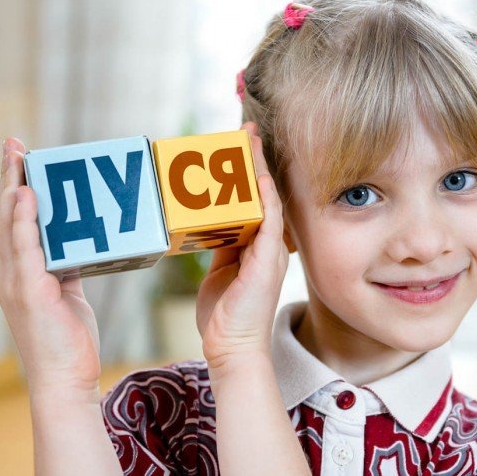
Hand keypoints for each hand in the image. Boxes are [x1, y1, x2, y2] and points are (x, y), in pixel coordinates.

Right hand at [0, 138, 101, 399]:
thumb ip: (65, 266)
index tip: (20, 159)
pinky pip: (25, 249)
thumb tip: (76, 242)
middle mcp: (11, 273)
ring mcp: (16, 282)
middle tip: (14, 145)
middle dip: (10, 178)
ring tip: (20, 158)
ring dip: (14, 189)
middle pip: (7, 216)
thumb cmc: (67, 339)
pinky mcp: (29, 292)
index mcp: (20, 272)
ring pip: (10, 226)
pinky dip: (24, 221)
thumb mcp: (66, 293)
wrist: (65, 378)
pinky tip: (28, 197)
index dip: (14, 189)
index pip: (13, 222)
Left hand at [196, 122, 289, 371]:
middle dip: (254, 160)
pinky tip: (258, 170)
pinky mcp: (268, 258)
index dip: (247, 173)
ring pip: (268, 197)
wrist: (232, 347)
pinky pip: (270, 217)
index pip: (253, 201)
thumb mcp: (218, 273)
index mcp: (256, 247)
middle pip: (263, 192)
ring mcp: (271, 250)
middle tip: (245, 129)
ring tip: (249, 137)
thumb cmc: (225, 316)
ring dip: (258, 166)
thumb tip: (205, 229)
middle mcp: (268, 244)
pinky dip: (265, 192)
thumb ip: (219, 248)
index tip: (238, 146)